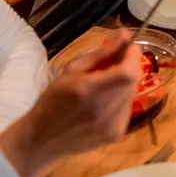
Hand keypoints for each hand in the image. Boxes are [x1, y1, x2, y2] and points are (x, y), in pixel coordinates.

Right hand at [0, 29, 139, 176]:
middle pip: (132, 81)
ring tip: (105, 84)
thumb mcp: (71, 70)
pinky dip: (120, 99)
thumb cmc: (52, 101)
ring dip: (124, 83)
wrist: (41, 141)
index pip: (127, 72)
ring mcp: (113, 125)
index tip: (129, 46)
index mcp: (89, 91)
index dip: (132, 56)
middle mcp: (105, 110)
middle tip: (116, 62)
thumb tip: (124, 35)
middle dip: (129, 67)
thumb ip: (101, 53)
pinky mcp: (117, 134)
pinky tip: (104, 102)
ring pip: (130, 93)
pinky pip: (126, 108)